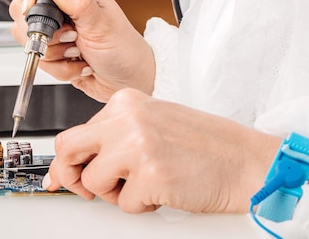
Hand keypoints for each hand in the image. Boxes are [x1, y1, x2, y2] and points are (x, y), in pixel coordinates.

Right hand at [9, 0, 155, 101]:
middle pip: (21, 5)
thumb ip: (78, 1)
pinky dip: (58, 66)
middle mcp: (59, 3)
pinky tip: (77, 62)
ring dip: (53, 51)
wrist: (128, 79)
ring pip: (26, 35)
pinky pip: (37, 57)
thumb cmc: (124, 47)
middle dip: (43, 29)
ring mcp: (53, 27)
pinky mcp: (50, 49)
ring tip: (77, 49)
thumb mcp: (102, 23)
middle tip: (70, 35)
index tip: (32, 6)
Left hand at [43, 88, 281, 213]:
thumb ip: (113, 137)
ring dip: (114, 194)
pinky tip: (164, 191)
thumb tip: (71, 163)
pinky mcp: (150, 175)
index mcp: (126, 102)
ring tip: (145, 185)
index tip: (61, 175)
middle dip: (70, 175)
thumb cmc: (205, 145)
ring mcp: (137, 145)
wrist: (247, 161)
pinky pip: (123, 204)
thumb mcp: (152, 125)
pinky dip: (141, 206)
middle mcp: (127, 118)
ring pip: (92, 182)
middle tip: (85, 189)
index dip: (69, 160)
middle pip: (67, 149)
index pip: (76, 132)